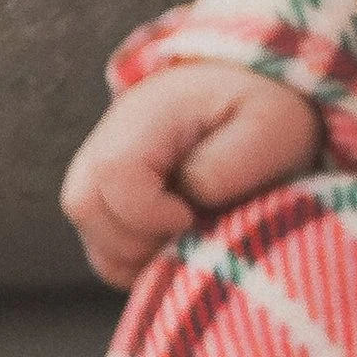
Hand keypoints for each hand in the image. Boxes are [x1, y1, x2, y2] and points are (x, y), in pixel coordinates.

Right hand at [60, 66, 322, 287]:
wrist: (250, 95)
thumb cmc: (264, 112)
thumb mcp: (272, 126)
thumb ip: (231, 164)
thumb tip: (190, 198)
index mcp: (146, 115)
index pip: (114, 174)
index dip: (150, 212)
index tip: (193, 216)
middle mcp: (109, 139)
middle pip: (85, 206)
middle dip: (140, 239)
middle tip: (192, 228)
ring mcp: (101, 170)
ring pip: (92, 236)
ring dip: (139, 255)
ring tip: (190, 234)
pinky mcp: (108, 200)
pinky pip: (105, 252)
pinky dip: (138, 262)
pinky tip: (177, 242)